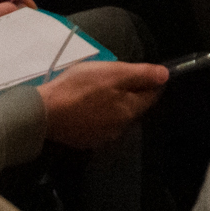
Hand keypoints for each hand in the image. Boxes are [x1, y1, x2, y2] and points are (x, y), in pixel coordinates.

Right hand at [36, 58, 167, 150]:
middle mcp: (120, 128)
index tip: (140, 70)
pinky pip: (100, 123)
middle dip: (130, 91)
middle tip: (113, 75)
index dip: (150, 80)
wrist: (43, 113)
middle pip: (134, 106)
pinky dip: (98, 113)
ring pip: (116, 116)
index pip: (151, 95)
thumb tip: (166, 75)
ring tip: (98, 88)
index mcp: (129, 111)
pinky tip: (86, 104)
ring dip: (113, 103)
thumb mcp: (112, 73)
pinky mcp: (86, 140)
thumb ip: (140, 74)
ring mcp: (102, 137)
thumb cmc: (79, 88)